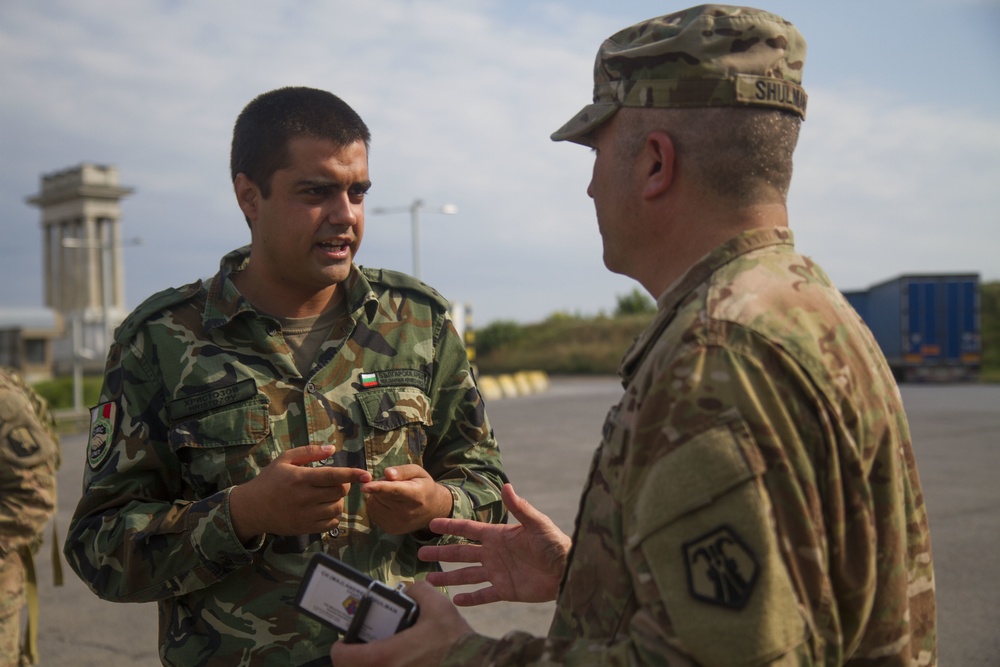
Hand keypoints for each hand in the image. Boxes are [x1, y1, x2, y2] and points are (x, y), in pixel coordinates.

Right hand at [230, 444, 370, 542]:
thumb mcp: (285, 460)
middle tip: (337, 481)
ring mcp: (306, 515)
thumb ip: (309, 452)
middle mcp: (305, 498)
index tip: (366, 474)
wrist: (252, 508)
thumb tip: (332, 449)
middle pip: (340, 492)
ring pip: (337, 508)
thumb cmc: (270, 480)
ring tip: (328, 495)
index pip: (333, 476)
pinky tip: (325, 508)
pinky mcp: (306, 528)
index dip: (352, 474)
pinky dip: (334, 516)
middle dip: (344, 485)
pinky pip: (332, 524)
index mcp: (301, 478)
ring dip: (338, 500)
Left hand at [330, 581, 471, 666]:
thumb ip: (420, 590)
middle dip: (353, 659)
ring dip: (369, 664)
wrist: (476, 664)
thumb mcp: (439, 606)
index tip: (343, 641)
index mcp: (387, 655)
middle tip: (361, 646)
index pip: (344, 657)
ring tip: (381, 653)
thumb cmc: (455, 640)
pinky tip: (400, 661)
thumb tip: (409, 588)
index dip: (340, 648)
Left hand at [360, 465, 453, 534]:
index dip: (378, 488)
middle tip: (393, 484)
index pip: (394, 491)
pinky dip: (376, 505)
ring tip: (391, 495)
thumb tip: (387, 473)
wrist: (431, 510)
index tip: (364, 487)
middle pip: (380, 496)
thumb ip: (403, 471)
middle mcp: (407, 513)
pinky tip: (388, 504)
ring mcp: (398, 524)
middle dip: (380, 486)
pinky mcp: (390, 530)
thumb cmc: (423, 487)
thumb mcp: (418, 473)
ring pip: (373, 504)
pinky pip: (373, 513)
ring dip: (377, 496)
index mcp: (415, 496)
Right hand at [419, 483, 569, 604]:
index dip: (450, 525)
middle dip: (441, 552)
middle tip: (421, 552)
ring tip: (429, 580)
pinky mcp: (506, 590)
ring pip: (467, 575)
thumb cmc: (556, 544)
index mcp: (499, 536)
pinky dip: (470, 598)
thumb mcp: (538, 524)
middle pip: (461, 552)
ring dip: (449, 577)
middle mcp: (494, 553)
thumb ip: (520, 508)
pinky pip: (484, 595)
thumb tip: (507, 486)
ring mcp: (498, 572)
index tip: (432, 523)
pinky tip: (456, 600)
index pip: (468, 529)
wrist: (569, 570)